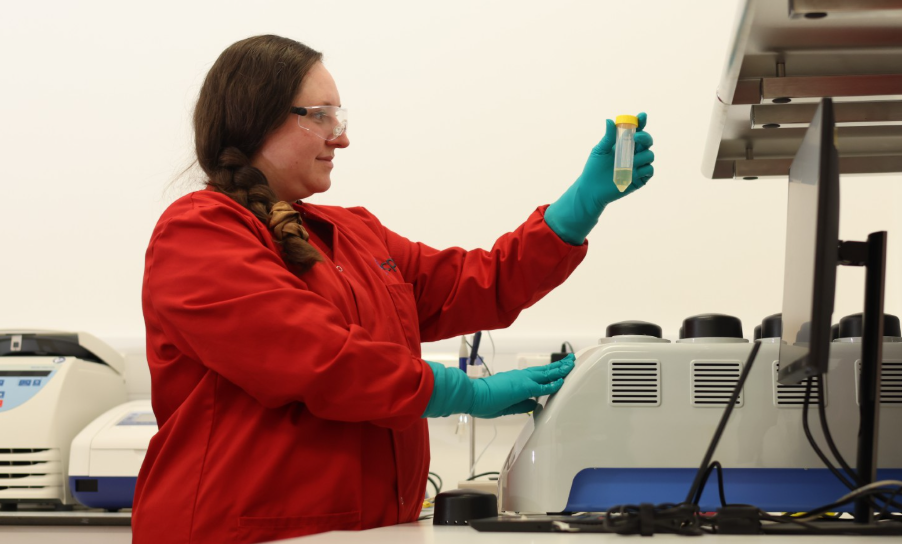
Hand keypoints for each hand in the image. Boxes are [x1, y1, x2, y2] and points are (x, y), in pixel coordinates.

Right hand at [422, 355, 574, 418]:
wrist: (473, 395)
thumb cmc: (484, 401)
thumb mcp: (507, 406)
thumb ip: (521, 405)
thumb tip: (533, 405)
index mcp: (516, 381)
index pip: (537, 376)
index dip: (549, 373)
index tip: (559, 371)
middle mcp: (520, 377)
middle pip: (544, 371)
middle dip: (559, 367)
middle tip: (571, 361)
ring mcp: (522, 380)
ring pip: (546, 373)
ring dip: (559, 370)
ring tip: (571, 365)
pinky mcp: (523, 387)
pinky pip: (542, 385)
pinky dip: (553, 383)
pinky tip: (562, 381)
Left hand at [545, 112, 654, 244]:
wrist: (592, 189)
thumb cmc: (594, 168)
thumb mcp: (600, 150)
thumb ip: (608, 137)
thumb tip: (609, 120)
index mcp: (625, 143)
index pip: (637, 130)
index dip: (641, 122)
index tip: (642, 116)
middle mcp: (634, 153)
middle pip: (647, 141)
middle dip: (645, 137)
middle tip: (636, 137)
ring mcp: (638, 165)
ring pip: (650, 155)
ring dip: (641, 156)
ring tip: (628, 162)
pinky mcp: (640, 178)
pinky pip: (649, 170)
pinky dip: (644, 169)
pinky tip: (634, 171)